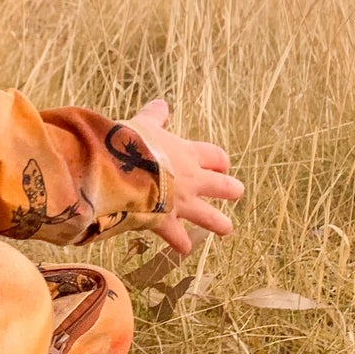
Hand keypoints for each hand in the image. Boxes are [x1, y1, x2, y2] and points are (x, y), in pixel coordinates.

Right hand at [128, 97, 243, 256]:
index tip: (221, 166)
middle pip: (223, 187)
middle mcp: (191, 180)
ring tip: (226, 229)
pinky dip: (181, 244)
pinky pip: (178, 238)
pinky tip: (183, 249)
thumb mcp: (143, 124)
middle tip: (235, 192)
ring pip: (210, 217)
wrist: (118, 169)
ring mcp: (181, 203)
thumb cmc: (130, 143)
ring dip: (219, 223)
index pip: (215, 157)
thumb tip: (160, 104)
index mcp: (187, 153)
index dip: (221, 162)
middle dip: (231, 190)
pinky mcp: (165, 222)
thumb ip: (154, 117)